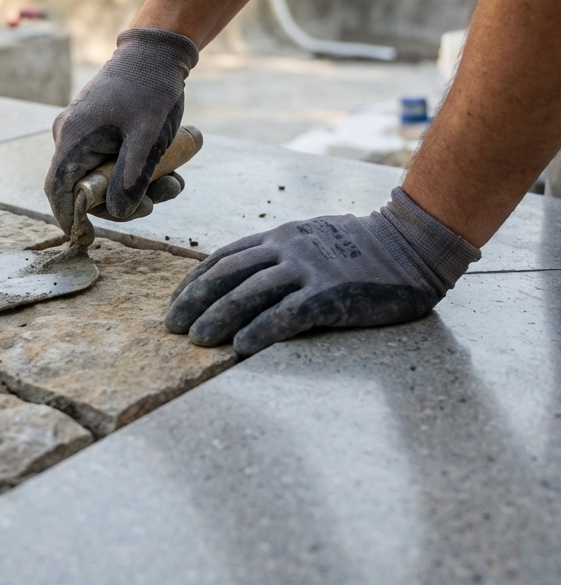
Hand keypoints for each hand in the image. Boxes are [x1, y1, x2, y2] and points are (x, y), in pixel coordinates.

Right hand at [44, 28, 197, 236]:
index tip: (86, 239)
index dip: (69, 219)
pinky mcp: (98, 130)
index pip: (57, 191)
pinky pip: (110, 161)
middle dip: (121, 201)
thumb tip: (118, 214)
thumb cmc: (151, 90)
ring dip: (136, 187)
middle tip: (157, 201)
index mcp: (72, 138)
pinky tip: (168, 169)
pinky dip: (135, 171)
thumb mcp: (147, 139)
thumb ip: (131, 179)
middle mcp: (70, 136)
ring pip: (102, 177)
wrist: (157, 51)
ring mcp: (83, 132)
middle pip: (85, 188)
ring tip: (175, 181)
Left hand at [165, 187, 479, 355]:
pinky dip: (262, 330)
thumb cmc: (360, 247)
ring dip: (218, 317)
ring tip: (196, 340)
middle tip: (172, 326)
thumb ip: (279, 254)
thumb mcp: (310, 239)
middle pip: (227, 275)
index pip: (223, 258)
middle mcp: (287, 250)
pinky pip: (289, 314)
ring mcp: (309, 270)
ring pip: (250, 294)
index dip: (194, 281)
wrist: (412, 244)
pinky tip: (242, 347)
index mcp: (279, 237)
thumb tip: (243, 276)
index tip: (175, 302)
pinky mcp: (332, 294)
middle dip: (194, 300)